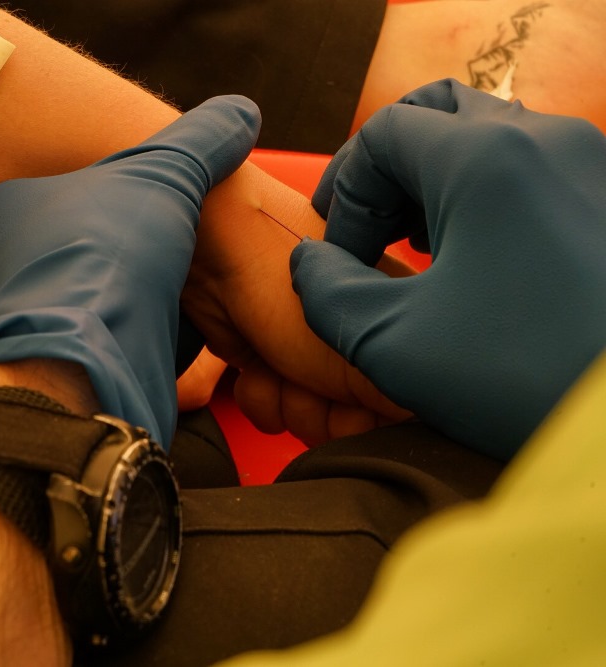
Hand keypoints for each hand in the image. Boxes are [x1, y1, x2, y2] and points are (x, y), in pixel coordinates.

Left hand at [0, 96, 259, 445]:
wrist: (82, 366)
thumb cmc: (104, 257)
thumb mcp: (164, 177)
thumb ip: (201, 144)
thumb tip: (242, 113)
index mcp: (2, 214)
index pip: (66, 197)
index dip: (126, 208)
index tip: (159, 220)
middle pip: (82, 258)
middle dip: (133, 266)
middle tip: (170, 267)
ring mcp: (16, 330)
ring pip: (90, 310)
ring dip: (136, 312)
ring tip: (171, 311)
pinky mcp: (41, 380)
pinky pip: (96, 355)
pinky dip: (133, 352)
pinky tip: (160, 348)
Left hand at [182, 162, 412, 444]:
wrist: (207, 252)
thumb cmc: (286, 284)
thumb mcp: (365, 345)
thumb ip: (408, 396)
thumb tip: (420, 424)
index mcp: (408, 320)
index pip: (410, 403)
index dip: (377, 414)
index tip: (355, 397)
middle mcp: (368, 336)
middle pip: (361, 420)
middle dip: (327, 410)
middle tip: (308, 376)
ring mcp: (316, 350)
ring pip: (316, 419)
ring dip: (289, 403)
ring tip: (276, 364)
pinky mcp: (272, 359)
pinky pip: (277, 411)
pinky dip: (261, 397)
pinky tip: (254, 368)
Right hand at [290, 79, 605, 459]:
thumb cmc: (528, 380)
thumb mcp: (394, 343)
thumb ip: (327, 292)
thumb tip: (309, 262)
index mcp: (485, 160)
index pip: (383, 133)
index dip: (344, 191)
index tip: (342, 256)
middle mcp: (545, 141)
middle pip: (437, 114)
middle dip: (385, 166)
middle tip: (364, 224)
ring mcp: (590, 164)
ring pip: (486, 136)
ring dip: (432, 180)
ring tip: (411, 245)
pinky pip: (529, 168)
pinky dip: (481, 195)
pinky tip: (469, 258)